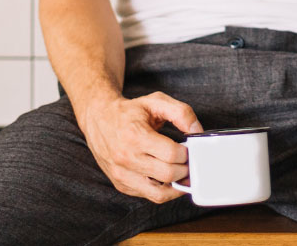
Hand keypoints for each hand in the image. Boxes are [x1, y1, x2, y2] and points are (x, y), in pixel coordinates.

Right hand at [80, 91, 203, 202]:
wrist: (98, 118)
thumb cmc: (129, 111)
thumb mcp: (156, 101)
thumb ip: (181, 113)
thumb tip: (198, 132)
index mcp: (135, 136)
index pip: (172, 154)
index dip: (186, 152)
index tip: (187, 148)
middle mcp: (125, 158)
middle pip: (169, 175)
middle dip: (185, 168)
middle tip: (187, 160)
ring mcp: (121, 174)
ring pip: (159, 193)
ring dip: (176, 185)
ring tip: (181, 172)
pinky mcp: (120, 184)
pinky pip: (148, 195)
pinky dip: (162, 189)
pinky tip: (165, 176)